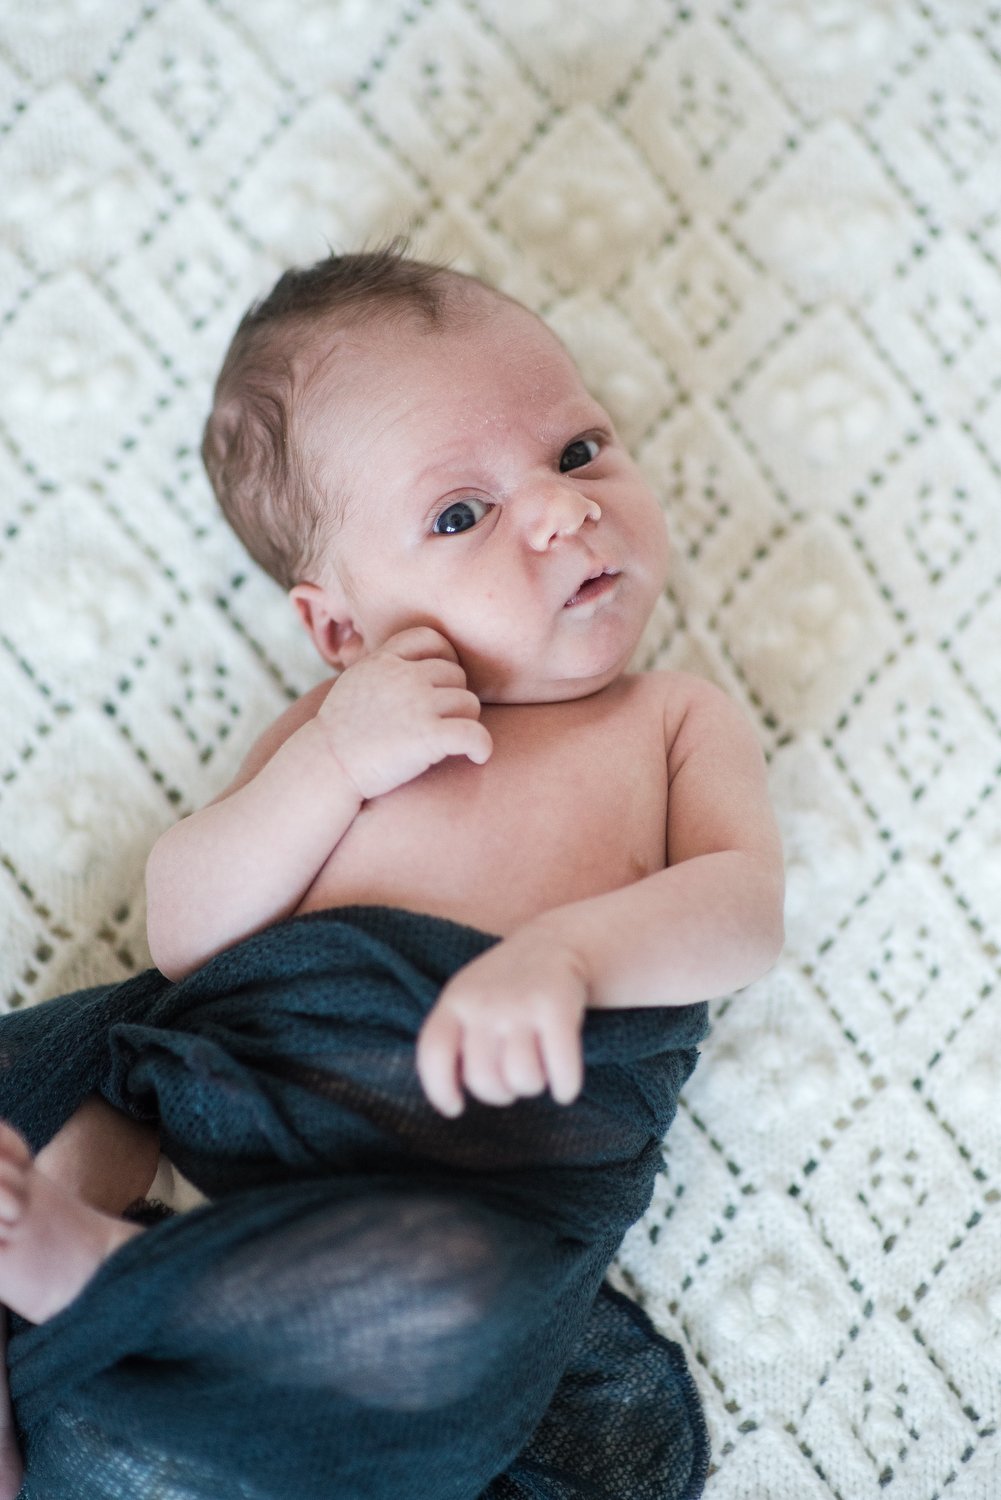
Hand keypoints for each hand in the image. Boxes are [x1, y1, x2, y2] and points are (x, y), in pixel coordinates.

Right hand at [315, 627, 491, 799]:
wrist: (325, 767)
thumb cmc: (341, 732)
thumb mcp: (356, 681)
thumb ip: (384, 666)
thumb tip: (411, 662)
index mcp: (384, 659)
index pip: (431, 638)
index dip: (446, 657)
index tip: (444, 682)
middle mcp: (403, 676)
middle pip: (456, 675)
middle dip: (453, 698)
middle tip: (441, 722)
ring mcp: (417, 704)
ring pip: (470, 703)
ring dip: (466, 723)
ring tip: (450, 742)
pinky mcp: (428, 735)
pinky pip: (476, 733)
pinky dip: (482, 746)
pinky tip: (477, 757)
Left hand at [415, 922, 589, 1115]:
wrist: (556, 941)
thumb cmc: (507, 985)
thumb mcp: (469, 998)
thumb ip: (456, 1038)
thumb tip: (452, 1096)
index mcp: (456, 1001)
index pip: (433, 1053)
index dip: (440, 1089)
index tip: (455, 1109)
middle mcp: (485, 1003)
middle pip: (483, 1079)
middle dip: (500, 1094)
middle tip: (512, 1082)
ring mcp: (521, 1005)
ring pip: (522, 1079)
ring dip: (533, 1088)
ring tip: (538, 1073)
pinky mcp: (557, 1009)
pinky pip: (560, 1071)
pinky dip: (565, 1088)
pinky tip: (564, 1087)